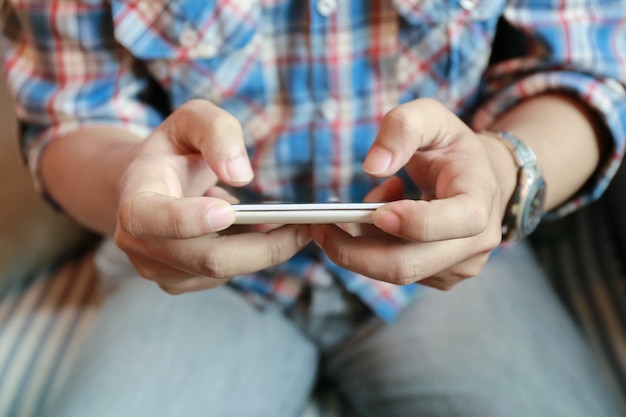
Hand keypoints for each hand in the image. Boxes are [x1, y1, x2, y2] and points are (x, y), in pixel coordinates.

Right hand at [114, 100, 309, 293]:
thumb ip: (216, 132)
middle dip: (264, 246)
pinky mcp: (181, 282)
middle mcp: (140, 244)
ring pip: (224, 271)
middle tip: (305, 225)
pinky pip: (226, 275)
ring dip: (264, 249)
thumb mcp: (192, 120)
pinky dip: (253, 255)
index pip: (151, 219)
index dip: (189, 220)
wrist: (147, 184)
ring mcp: (160, 270)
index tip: (230, 211)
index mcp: (135, 199)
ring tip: (289, 222)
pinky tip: (261, 231)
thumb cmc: (173, 149)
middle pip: (208, 259)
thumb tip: (241, 174)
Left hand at [311, 99, 514, 289]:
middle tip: (320, 225)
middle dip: (353, 249)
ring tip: (370, 202)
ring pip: (394, 271)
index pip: (456, 223)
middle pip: (407, 265)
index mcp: (480, 199)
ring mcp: (458, 266)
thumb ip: (402, 128)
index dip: (411, 222)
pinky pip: (396, 273)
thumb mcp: (430, 117)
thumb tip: (372, 167)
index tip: (372, 209)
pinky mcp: (440, 277)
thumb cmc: (451, 146)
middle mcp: (476, 242)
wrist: (479, 178)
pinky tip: (382, 219)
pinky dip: (374, 248)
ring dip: (364, 242)